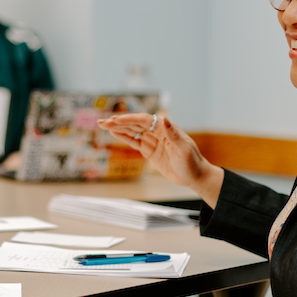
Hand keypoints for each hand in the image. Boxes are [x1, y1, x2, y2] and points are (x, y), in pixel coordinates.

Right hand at [98, 113, 224, 204]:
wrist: (194, 176)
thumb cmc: (192, 163)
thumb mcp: (184, 149)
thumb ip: (173, 134)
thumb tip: (165, 119)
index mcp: (166, 128)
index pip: (145, 120)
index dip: (130, 119)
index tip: (116, 120)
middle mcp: (158, 132)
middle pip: (135, 124)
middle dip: (119, 122)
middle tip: (103, 122)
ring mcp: (152, 141)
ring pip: (132, 131)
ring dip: (118, 128)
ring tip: (103, 125)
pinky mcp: (149, 151)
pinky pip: (134, 141)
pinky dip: (123, 137)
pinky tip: (113, 133)